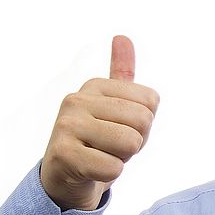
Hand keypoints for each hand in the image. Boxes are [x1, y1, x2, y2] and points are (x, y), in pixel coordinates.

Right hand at [40, 35, 159, 210]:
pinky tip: (91, 169)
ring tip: (101, 155)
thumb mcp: (113, 105)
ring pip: (130, 144)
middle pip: (143, 121)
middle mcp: (77, 99)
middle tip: (111, 146)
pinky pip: (113, 167)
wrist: (65, 178)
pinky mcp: (63, 155)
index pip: (151, 101)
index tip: (120, 129)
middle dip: (135, 142)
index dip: (144, 123)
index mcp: (94, 85)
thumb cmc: (98, 141)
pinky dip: (109, 174)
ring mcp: (66, 126)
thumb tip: (122, 36)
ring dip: (122, 158)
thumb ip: (121, 72)